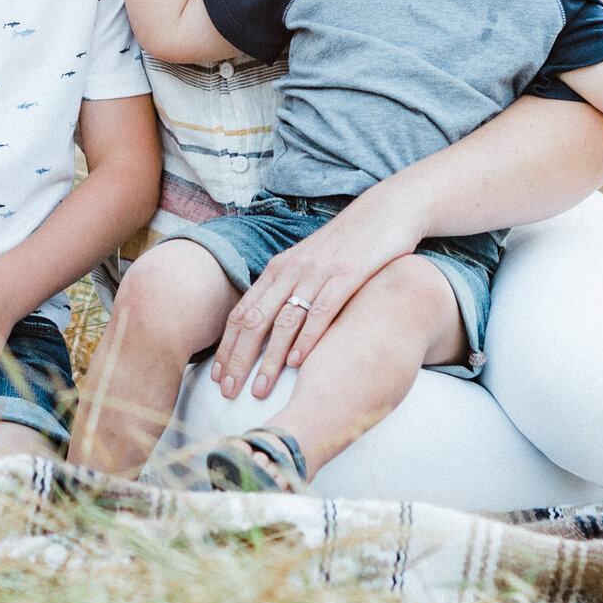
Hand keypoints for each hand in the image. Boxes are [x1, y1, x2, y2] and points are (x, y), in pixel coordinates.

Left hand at [211, 193, 425, 400]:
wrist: (385, 211)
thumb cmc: (347, 244)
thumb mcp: (310, 264)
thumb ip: (290, 289)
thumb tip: (271, 326)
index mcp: (278, 268)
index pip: (242, 312)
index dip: (227, 347)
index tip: (216, 377)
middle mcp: (291, 270)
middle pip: (254, 320)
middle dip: (238, 358)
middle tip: (227, 391)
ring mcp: (318, 272)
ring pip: (284, 321)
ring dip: (269, 358)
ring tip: (259, 389)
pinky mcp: (347, 275)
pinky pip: (321, 311)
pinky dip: (306, 339)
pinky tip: (297, 363)